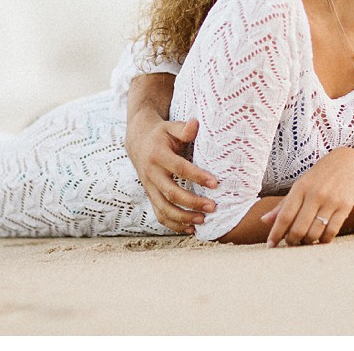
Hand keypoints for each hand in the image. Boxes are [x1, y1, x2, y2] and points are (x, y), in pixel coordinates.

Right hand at [123, 113, 219, 234]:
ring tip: (203, 221)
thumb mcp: (171, 126)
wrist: (137, 141)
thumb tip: (196, 124)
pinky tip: (190, 229)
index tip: (216, 183)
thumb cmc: (161, 134)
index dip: (197, 177)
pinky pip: (159, 214)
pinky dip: (173, 225)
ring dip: (182, 218)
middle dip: (192, 202)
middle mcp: (151, 173)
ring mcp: (149, 187)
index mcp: (158, 155)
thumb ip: (184, 128)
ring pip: (163, 208)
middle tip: (213, 207)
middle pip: (171, 193)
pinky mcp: (150, 195)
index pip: (179, 168)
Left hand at [261, 148, 353, 247]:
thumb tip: (264, 221)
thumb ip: (283, 205)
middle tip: (290, 243)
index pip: (285, 216)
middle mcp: (315, 194)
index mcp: (300, 188)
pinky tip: (320, 239)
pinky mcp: (345, 206)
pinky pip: (332, 231)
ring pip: (315, 232)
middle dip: (292, 241)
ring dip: (307, 242)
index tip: (270, 245)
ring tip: (305, 241)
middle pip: (299, 228)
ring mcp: (331, 201)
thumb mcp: (299, 185)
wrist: (347, 162)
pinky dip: (324, 240)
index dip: (276, 233)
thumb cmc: (319, 176)